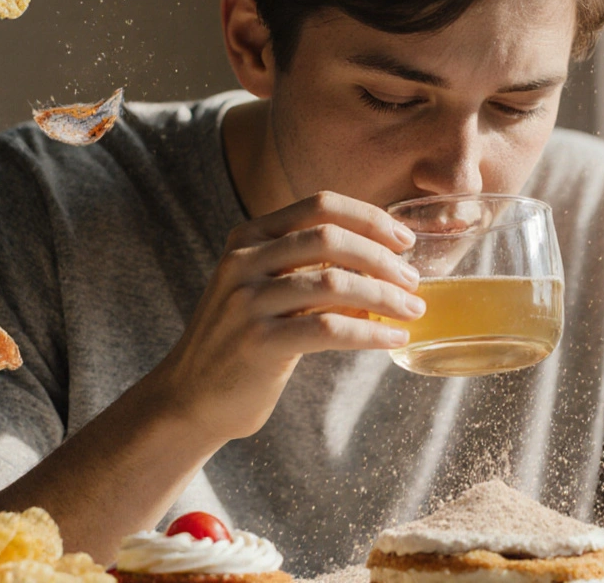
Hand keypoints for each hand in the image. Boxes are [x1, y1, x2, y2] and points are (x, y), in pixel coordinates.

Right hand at [143, 191, 423, 441]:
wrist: (191, 397)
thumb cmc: (243, 340)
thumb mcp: (265, 288)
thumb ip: (309, 267)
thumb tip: (386, 262)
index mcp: (248, 237)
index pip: (319, 206)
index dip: (369, 218)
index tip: (404, 240)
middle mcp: (243, 261)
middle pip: (331, 238)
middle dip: (383, 258)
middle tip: (413, 281)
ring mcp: (247, 301)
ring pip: (335, 283)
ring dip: (385, 296)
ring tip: (413, 310)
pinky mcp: (258, 343)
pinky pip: (329, 329)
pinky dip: (370, 332)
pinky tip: (393, 339)